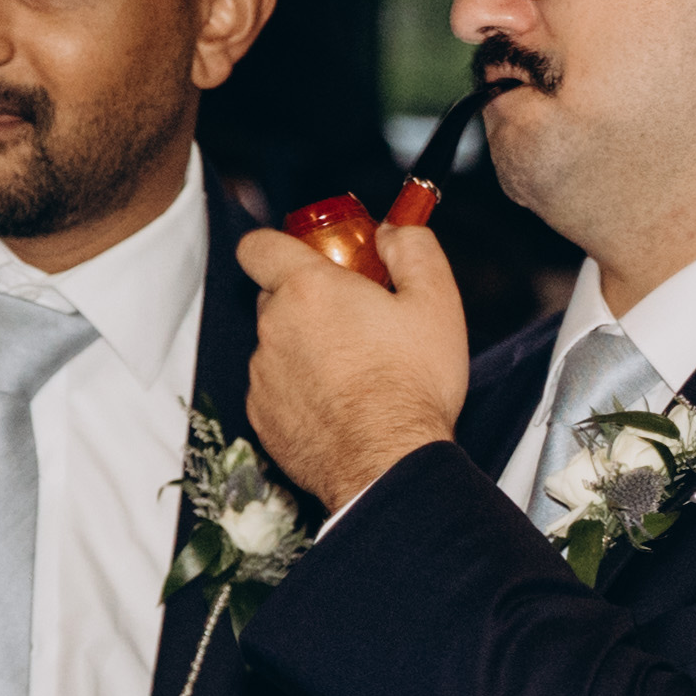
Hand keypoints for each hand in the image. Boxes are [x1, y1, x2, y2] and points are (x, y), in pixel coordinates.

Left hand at [234, 218, 470, 509]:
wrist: (389, 464)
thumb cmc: (412, 386)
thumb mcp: (436, 301)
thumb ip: (413, 249)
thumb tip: (393, 231)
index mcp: (308, 289)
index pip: (259, 246)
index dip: (278, 246)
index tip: (305, 257)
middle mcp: (274, 327)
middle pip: (273, 297)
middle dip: (307, 301)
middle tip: (354, 318)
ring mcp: (264, 375)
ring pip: (277, 346)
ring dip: (305, 350)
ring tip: (355, 373)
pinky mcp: (263, 416)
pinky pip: (276, 390)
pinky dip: (300, 391)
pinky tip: (340, 405)